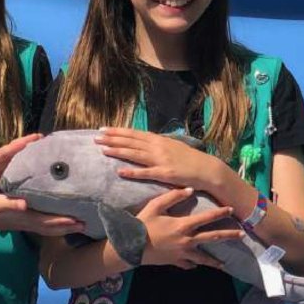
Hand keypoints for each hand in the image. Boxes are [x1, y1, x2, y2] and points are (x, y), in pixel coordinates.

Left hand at [0, 133, 41, 188]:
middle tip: (39, 137)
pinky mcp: (16, 157)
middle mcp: (4, 153)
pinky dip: (33, 148)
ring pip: (21, 147)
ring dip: (31, 142)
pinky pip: (25, 151)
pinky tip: (43, 147)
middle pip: (15, 145)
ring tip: (43, 139)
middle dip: (26, 140)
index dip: (13, 147)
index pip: (4, 152)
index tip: (23, 144)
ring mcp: (11, 154)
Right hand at [0, 193, 83, 237]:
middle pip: (53, 228)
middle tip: (87, 224)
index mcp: (26, 217)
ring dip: (66, 228)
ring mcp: (30, 224)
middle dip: (69, 227)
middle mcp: (31, 222)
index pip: (48, 221)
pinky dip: (58, 225)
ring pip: (51, 228)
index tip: (77, 220)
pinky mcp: (29, 221)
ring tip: (82, 224)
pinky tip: (66, 221)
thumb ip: (11, 204)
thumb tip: (24, 204)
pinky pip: (47, 225)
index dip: (63, 222)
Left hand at [99, 127, 236, 199]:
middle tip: (95, 137)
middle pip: (131, 142)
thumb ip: (157, 144)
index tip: (103, 129)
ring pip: (135, 154)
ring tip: (103, 149)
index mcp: (159, 140)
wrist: (207, 169)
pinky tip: (120, 172)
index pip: (134, 134)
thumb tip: (143, 141)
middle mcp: (158, 147)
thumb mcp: (172, 146)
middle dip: (112, 139)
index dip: (118, 132)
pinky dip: (133, 172)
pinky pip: (146, 173)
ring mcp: (161, 160)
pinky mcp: (165, 173)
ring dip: (118, 151)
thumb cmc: (189, 159)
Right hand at [137, 187, 241, 269]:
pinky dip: (192, 265)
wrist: (131, 246)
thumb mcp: (155, 206)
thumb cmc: (142, 224)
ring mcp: (182, 253)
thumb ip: (173, 196)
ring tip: (224, 264)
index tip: (231, 209)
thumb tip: (190, 190)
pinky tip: (196, 265)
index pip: (207, 217)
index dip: (220, 212)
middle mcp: (187, 240)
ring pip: (203, 257)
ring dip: (214, 261)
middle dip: (228, 235)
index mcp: (184, 225)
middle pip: (213, 238)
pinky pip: (187, 264)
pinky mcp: (174, 261)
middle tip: (242, 235)